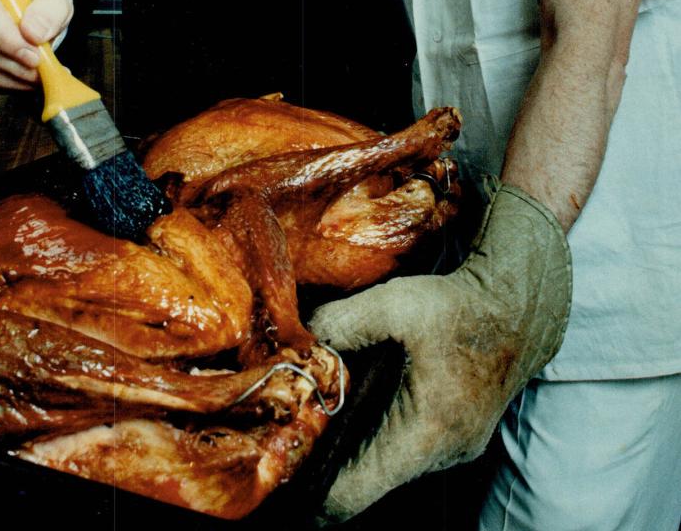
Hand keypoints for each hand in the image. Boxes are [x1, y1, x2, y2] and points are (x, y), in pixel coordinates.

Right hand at [0, 0, 73, 89]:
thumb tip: (35, 32)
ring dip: (8, 77)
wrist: (25, 6)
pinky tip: (21, 80)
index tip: (34, 55)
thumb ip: (51, 8)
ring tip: (36, 78)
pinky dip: (0, 82)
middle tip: (40, 72)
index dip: (6, 37)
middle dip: (11, 62)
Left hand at [308, 185, 571, 522]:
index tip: (278, 474)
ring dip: (351, 450)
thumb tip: (300, 338)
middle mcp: (441, 455)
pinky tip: (352, 407)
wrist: (520, 304)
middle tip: (286, 437)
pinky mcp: (456, 437)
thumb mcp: (397, 303)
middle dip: (324, 466)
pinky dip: (375, 438)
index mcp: (424, 434)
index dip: (310, 493)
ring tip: (313, 418)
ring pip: (385, 468)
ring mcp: (453, 450)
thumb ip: (343, 321)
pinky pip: (404, 452)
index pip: (353, 494)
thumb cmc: (461, 306)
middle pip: (366, 484)